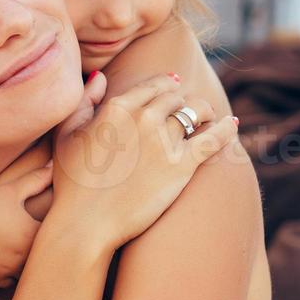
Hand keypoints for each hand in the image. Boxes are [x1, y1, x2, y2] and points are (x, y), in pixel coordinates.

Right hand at [0, 166, 54, 287]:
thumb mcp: (12, 189)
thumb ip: (36, 179)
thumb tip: (53, 164)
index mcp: (31, 232)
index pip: (55, 241)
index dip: (56, 237)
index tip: (56, 233)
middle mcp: (21, 253)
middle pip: (43, 261)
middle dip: (44, 254)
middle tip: (46, 249)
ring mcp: (7, 266)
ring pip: (27, 274)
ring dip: (27, 267)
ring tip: (27, 258)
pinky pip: (9, 282)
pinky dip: (10, 275)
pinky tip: (8, 264)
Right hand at [52, 71, 238, 252]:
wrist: (87, 222)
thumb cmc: (72, 182)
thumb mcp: (67, 134)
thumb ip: (85, 100)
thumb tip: (100, 76)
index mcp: (118, 107)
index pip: (153, 85)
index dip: (166, 84)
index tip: (173, 86)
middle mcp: (144, 118)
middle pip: (176, 98)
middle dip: (182, 101)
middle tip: (187, 110)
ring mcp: (165, 141)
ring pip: (197, 113)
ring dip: (204, 113)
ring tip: (208, 117)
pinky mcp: (183, 166)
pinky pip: (214, 139)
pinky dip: (226, 129)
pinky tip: (232, 124)